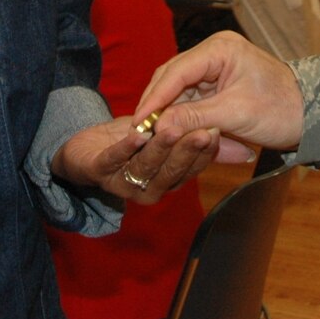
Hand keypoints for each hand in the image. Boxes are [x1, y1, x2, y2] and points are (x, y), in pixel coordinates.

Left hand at [54, 115, 216, 201]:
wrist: (85, 150)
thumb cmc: (129, 143)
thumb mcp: (161, 136)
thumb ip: (186, 134)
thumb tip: (234, 138)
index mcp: (167, 181)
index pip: (190, 169)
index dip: (204, 153)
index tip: (217, 131)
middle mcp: (148, 188)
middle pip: (171, 170)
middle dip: (188, 150)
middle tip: (204, 132)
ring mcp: (123, 183)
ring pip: (145, 166)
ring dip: (160, 148)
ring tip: (174, 130)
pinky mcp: (98, 172)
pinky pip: (114, 160)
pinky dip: (126, 148)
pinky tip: (138, 135)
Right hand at [134, 32, 305, 163]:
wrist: (313, 116)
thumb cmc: (282, 109)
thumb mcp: (235, 114)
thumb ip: (194, 117)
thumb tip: (158, 126)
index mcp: (220, 49)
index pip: (176, 71)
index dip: (154, 98)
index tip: (139, 122)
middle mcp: (214, 53)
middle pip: (172, 79)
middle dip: (157, 106)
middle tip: (140, 132)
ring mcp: (215, 69)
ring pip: (179, 91)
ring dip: (169, 114)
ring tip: (152, 136)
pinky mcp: (218, 85)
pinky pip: (192, 101)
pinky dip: (183, 118)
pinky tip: (172, 134)